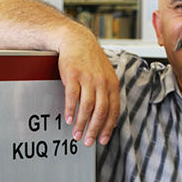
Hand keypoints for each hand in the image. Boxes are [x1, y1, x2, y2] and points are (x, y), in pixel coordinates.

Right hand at [57, 26, 119, 146]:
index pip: (113, 111)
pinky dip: (71, 110)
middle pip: (100, 112)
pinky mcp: (73, 75)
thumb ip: (107, 94)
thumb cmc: (90, 60)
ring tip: (77, 133)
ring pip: (87, 107)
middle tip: (89, 141)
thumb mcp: (105, 76)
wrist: (77, 40)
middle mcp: (102, 82)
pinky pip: (72, 97)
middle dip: (94, 130)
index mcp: (112, 84)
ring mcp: (87, 79)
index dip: (108, 128)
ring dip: (81, 123)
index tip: (103, 140)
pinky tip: (69, 119)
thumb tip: (109, 117)